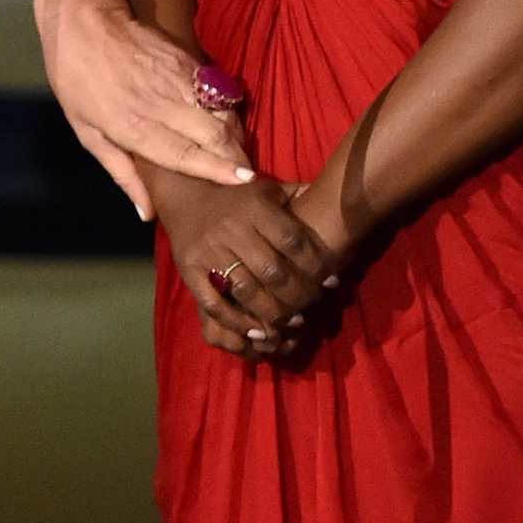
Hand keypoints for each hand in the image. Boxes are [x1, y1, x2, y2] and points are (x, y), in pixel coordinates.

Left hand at [42, 0, 254, 216]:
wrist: (83, 22)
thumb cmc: (77, 81)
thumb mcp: (88, 133)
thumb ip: (122, 173)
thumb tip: (147, 213)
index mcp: (133, 126)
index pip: (185, 153)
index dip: (218, 169)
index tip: (246, 180)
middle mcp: (160, 104)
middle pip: (213, 133)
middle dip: (237, 155)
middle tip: (249, 173)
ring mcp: (175, 78)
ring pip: (221, 109)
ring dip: (237, 132)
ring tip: (240, 151)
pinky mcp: (185, 58)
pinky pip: (217, 87)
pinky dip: (229, 105)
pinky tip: (230, 120)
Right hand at [151, 169, 335, 360]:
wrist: (185, 197)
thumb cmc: (236, 199)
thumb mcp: (266, 190)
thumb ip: (298, 195)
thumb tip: (337, 195)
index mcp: (254, 208)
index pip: (293, 240)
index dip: (316, 264)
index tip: (331, 282)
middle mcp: (232, 229)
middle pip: (273, 271)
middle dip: (300, 293)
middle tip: (314, 304)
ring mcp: (209, 251)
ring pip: (248, 291)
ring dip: (276, 313)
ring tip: (295, 322)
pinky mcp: (190, 270)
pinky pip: (215, 303)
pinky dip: (238, 322)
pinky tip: (258, 331)